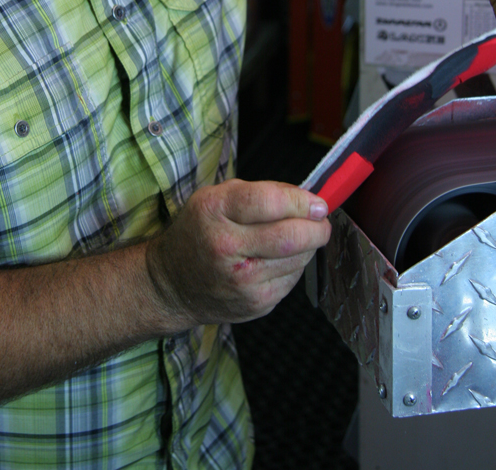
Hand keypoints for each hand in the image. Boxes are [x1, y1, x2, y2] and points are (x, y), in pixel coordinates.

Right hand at [146, 178, 330, 325]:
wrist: (173, 284)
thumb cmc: (199, 233)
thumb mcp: (215, 197)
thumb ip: (260, 191)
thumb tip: (306, 196)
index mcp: (214, 211)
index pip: (269, 202)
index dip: (301, 201)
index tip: (317, 202)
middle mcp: (226, 247)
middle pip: (290, 236)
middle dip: (317, 227)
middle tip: (322, 220)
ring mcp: (241, 281)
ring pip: (298, 259)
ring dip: (309, 246)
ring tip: (300, 236)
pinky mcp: (255, 303)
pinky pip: (292, 280)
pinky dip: (295, 265)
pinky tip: (281, 258)